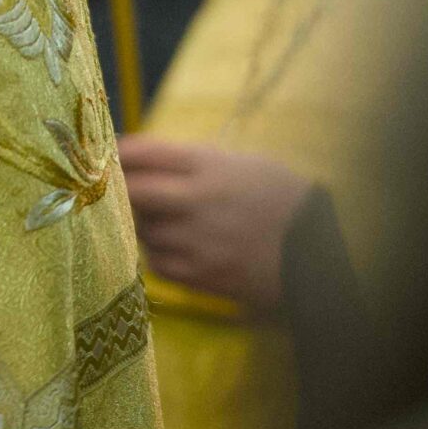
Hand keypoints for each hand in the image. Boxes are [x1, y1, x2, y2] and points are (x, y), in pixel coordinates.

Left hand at [119, 135, 312, 312]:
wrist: (319, 251)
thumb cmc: (278, 199)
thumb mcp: (240, 163)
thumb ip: (187, 161)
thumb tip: (130, 156)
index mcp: (212, 167)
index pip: (144, 153)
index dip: (117, 153)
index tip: (108, 155)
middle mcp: (200, 202)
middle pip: (134, 191)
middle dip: (121, 190)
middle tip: (118, 190)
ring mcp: (199, 241)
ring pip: (144, 230)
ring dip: (145, 224)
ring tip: (170, 220)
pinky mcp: (201, 275)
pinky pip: (158, 262)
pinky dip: (160, 253)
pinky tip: (179, 246)